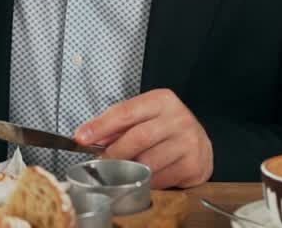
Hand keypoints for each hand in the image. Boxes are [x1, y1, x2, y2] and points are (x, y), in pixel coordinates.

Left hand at [74, 89, 213, 187]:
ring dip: (128, 170)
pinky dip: (145, 181)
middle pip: (137, 138)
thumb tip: (88, 136)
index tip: (81, 137)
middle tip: (100, 162)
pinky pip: (160, 179)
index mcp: (162, 100)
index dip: (101, 126)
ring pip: (147, 162)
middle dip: (113, 153)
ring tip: (122, 171)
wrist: (199, 143)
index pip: (125, 112)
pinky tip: (143, 177)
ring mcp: (188, 143)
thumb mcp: (144, 116)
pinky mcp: (193, 166)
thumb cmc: (164, 128)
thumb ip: (118, 124)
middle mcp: (178, 119)